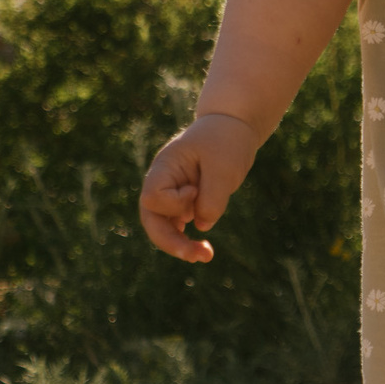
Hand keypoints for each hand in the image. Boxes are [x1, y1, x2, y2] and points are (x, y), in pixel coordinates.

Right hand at [138, 113, 262, 262]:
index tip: (196, 190)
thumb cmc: (226, 141)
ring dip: (180, 245)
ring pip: (163, 227)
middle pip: (151, 219)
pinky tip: (204, 250)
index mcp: (165, 167)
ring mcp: (171, 193)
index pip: (153, 197)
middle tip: (197, 256)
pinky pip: (178, 226)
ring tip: (206, 256)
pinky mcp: (184, 202)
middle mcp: (162, 182)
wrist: (233, 127)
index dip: (174, 203)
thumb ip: (212, 198)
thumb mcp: (224, 167)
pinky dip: (189, 239)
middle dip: (170, 241)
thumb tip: (201, 226)